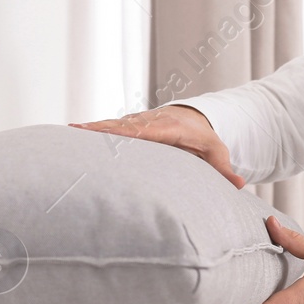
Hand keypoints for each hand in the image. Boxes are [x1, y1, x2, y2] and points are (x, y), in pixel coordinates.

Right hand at [69, 105, 244, 188]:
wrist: (194, 119)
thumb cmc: (204, 140)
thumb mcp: (217, 152)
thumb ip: (224, 169)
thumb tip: (239, 184)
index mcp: (169, 128)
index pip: (146, 131)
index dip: (127, 132)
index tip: (110, 133)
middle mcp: (147, 122)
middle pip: (121, 126)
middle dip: (100, 130)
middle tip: (75, 132)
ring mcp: (134, 123)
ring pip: (110, 126)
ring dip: (89, 131)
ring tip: (64, 133)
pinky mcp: (126, 128)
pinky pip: (106, 129)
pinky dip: (88, 132)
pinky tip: (67, 135)